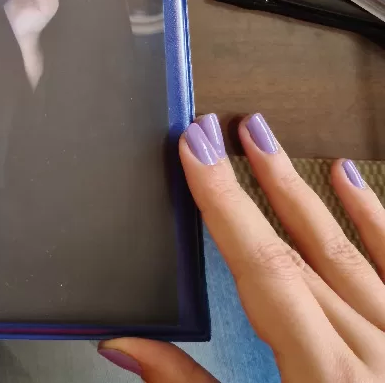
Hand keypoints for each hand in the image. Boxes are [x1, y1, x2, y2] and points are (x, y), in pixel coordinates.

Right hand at [99, 113, 384, 380]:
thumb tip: (126, 346)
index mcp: (326, 381)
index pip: (264, 268)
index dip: (224, 201)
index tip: (195, 148)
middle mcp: (374, 357)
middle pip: (303, 251)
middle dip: (254, 183)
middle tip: (219, 128)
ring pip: (352, 253)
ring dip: (304, 191)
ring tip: (266, 137)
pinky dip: (376, 223)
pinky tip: (353, 182)